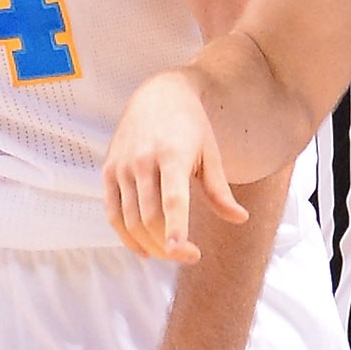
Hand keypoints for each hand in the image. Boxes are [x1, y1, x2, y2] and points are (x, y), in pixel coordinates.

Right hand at [102, 69, 245, 262]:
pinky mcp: (109, 169)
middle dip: (169, 246)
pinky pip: (113, 212)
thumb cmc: (190, 125)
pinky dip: (126, 236)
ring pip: (131, 219)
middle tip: (190, 255)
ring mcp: (122, 165)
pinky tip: (144, 249)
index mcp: (173, 154)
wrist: (158, 93)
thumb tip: (241, 219)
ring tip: (171, 252)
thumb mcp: (210, 153)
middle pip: (150, 216)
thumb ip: (220, 190)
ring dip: (150, 245)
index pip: (172, 197)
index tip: (179, 249)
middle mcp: (143, 160)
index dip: (175, 225)